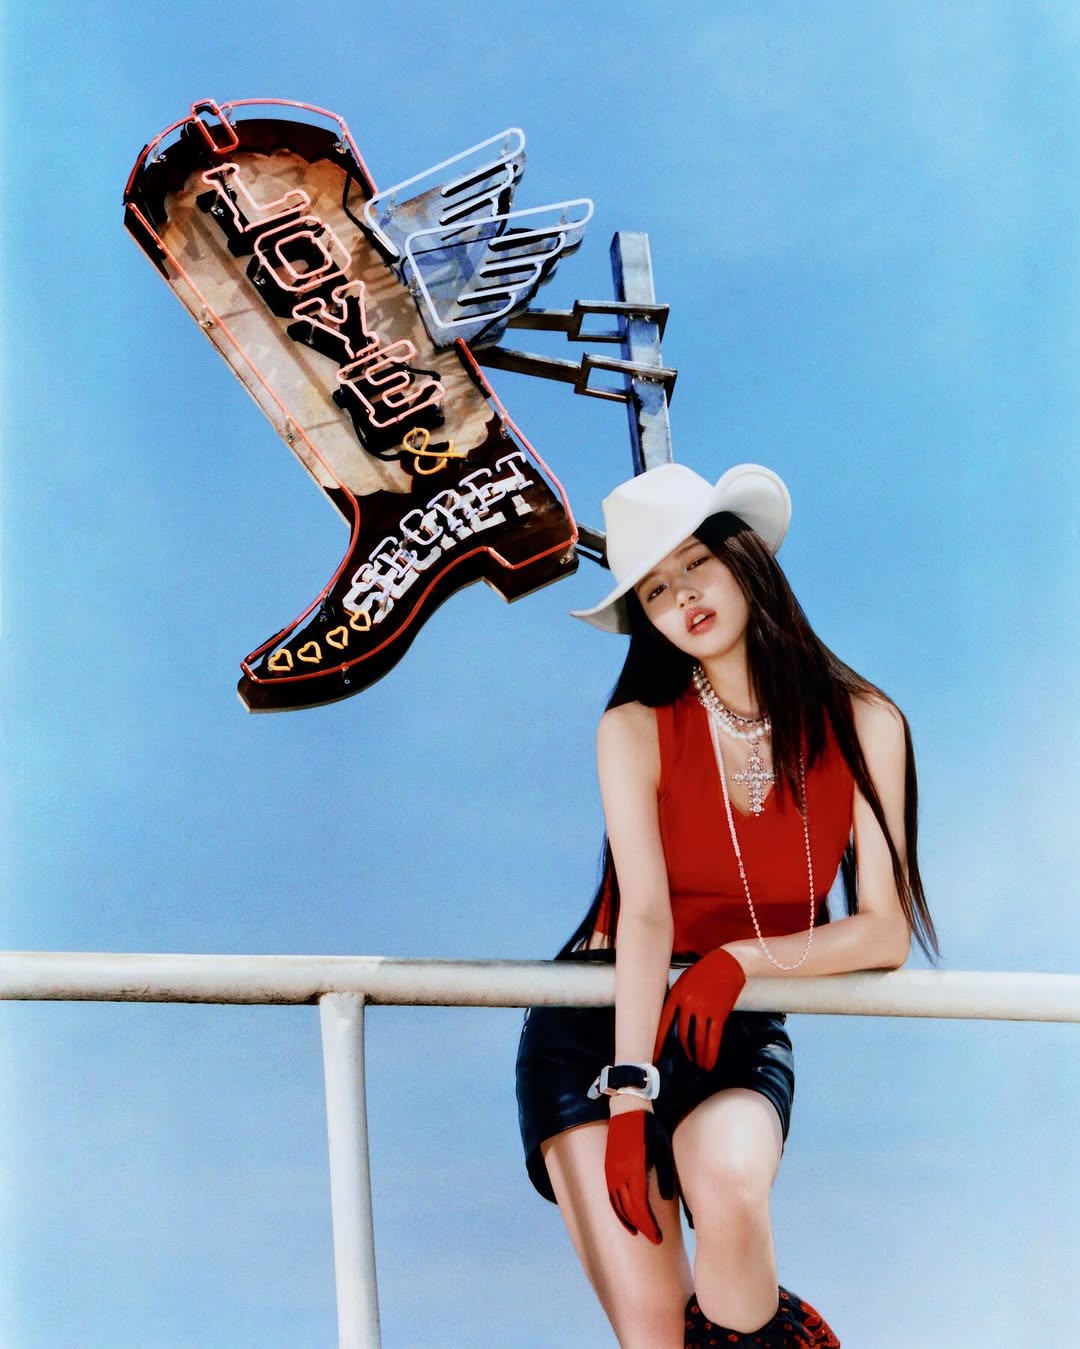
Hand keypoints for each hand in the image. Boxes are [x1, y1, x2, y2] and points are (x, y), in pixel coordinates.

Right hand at [604, 1106, 675, 1243]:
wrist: (628, 1110)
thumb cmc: (649, 1129)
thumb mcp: (663, 1150)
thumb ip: (664, 1176)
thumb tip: (665, 1199)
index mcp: (635, 1171)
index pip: (640, 1207)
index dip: (648, 1225)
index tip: (657, 1237)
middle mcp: (619, 1174)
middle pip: (628, 1209)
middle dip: (641, 1227)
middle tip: (653, 1238)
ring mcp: (611, 1171)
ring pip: (617, 1204)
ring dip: (627, 1220)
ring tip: (638, 1231)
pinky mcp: (608, 1167)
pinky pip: (611, 1195)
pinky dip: (617, 1209)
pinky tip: (624, 1214)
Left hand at [654, 947, 745, 1069]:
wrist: (728, 962)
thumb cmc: (706, 970)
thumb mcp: (685, 980)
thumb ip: (678, 998)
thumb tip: (674, 1019)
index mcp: (676, 994)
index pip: (664, 1022)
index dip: (659, 1041)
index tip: (654, 1055)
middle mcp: (688, 1003)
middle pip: (682, 1034)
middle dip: (685, 1051)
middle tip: (687, 1060)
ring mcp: (704, 1009)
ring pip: (698, 1039)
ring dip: (698, 1055)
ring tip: (700, 1064)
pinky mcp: (719, 1014)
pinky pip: (713, 1038)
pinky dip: (711, 1053)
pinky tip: (710, 1062)